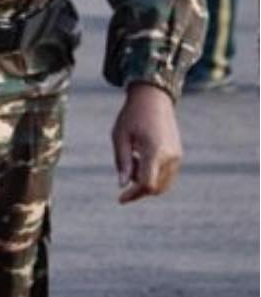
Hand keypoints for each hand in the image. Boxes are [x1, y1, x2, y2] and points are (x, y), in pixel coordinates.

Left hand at [113, 83, 182, 204]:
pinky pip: (167, 176)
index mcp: (155, 151)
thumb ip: (121, 161)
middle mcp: (170, 156)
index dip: (133, 194)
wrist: (153, 99)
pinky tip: (140, 157)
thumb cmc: (132, 116)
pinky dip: (153, 175)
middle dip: (138, 188)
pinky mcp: (178, 155)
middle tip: (124, 167)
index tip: (120, 199)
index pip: (147, 183)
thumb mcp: (119, 136)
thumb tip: (122, 185)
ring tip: (132, 157)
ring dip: (145, 181)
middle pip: (156, 188)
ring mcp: (177, 157)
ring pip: (163, 184)